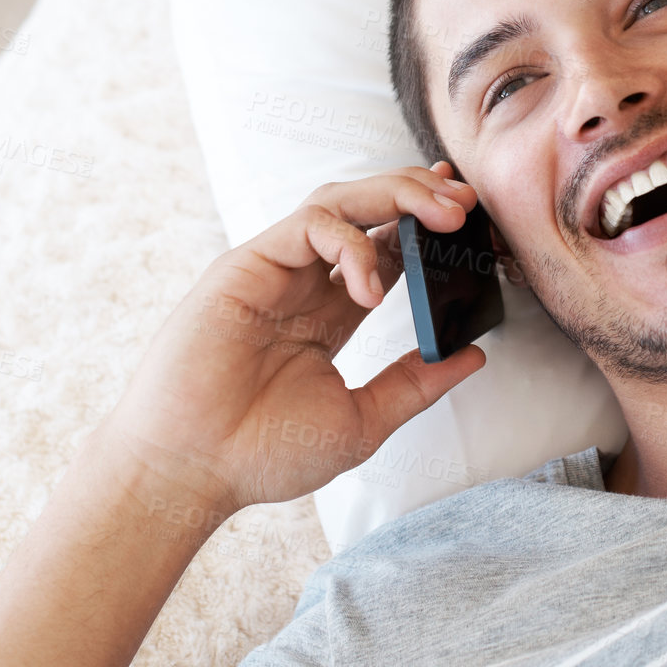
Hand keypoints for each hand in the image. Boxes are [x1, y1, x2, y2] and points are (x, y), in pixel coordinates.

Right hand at [91, 160, 486, 516]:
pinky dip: (352, 242)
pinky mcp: (245, 266)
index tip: (471, 217)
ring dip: (396, 196)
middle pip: (367, 211)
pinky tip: (373, 287)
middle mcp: (303, 283)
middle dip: (420, 195)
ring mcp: (274, 270)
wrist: (193, 472)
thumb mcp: (363, 420)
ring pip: (339, 201)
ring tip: (443, 217)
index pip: (387, 247)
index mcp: (330, 313)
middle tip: (466, 203)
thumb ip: (416, 385)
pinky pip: (308, 224)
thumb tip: (473, 357)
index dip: (427, 225)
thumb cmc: (263, 454)